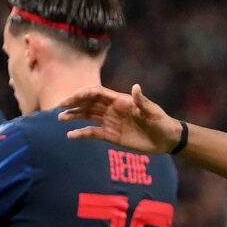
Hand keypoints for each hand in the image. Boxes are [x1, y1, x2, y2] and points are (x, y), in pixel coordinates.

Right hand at [59, 82, 180, 152]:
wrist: (166, 139)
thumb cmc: (161, 122)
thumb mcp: (153, 111)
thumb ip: (142, 101)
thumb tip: (136, 87)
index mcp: (119, 100)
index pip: (96, 93)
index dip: (83, 94)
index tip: (72, 98)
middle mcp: (111, 109)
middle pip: (88, 103)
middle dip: (73, 103)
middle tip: (60, 107)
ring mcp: (110, 122)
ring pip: (87, 116)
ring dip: (74, 116)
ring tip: (60, 118)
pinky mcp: (111, 136)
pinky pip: (93, 133)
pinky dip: (82, 133)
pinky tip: (71, 135)